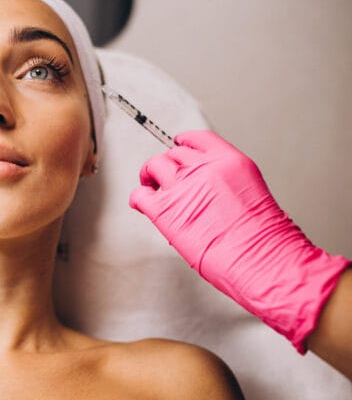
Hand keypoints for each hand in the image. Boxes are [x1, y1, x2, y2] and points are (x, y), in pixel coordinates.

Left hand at [129, 130, 348, 352]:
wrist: (261, 260)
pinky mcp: (164, 210)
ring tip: (151, 186)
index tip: (178, 145)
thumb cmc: (260, 238)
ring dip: (150, 175)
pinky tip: (142, 204)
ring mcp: (182, 188)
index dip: (184, 142)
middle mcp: (204, 169)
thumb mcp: (249, 192)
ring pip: (154, 167)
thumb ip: (224, 181)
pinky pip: (140, 195)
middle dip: (169, 164)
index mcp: (230, 161)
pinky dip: (138, 198)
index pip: (198, 139)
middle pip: (174, 154)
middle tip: (165, 177)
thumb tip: (203, 185)